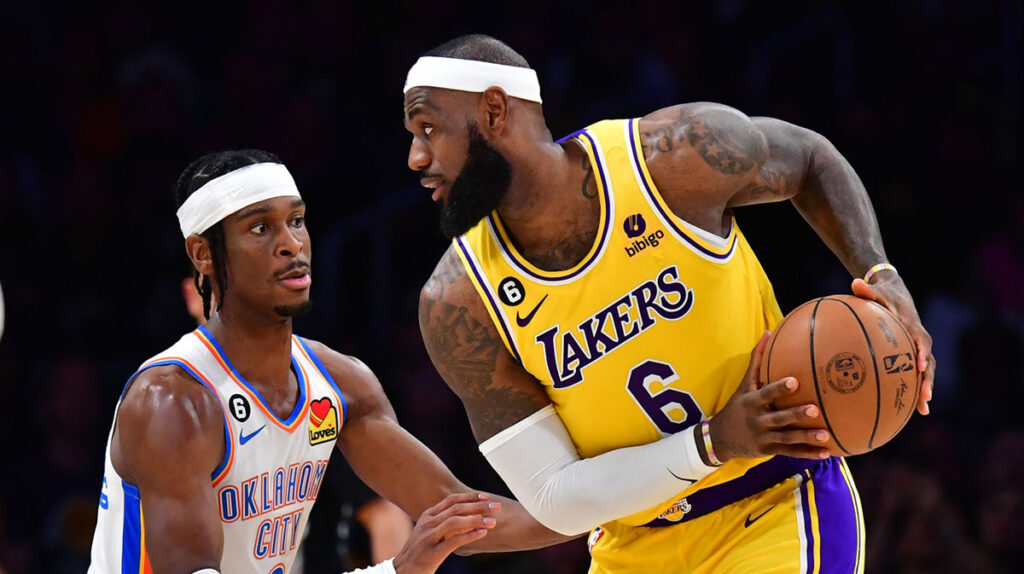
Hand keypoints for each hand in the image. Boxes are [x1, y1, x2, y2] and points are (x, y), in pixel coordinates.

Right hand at [392, 493, 499, 573]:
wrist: (401, 571)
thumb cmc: (419, 552)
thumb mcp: (429, 532)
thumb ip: (444, 522)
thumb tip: (468, 516)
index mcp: (428, 516)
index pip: (452, 500)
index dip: (470, 497)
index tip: (486, 497)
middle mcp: (428, 523)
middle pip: (456, 509)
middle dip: (479, 506)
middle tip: (497, 507)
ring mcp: (428, 537)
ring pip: (455, 522)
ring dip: (476, 519)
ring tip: (493, 521)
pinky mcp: (432, 553)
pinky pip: (453, 541)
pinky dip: (470, 535)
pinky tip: (482, 533)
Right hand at [708, 332, 830, 461]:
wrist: (721, 438)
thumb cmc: (738, 405)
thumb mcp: (744, 384)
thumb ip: (757, 360)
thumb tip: (768, 332)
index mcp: (752, 403)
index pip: (766, 394)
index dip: (779, 389)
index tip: (795, 382)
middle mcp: (758, 421)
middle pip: (779, 418)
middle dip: (796, 415)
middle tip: (815, 409)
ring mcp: (764, 438)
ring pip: (788, 439)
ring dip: (807, 438)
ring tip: (826, 435)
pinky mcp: (770, 451)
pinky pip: (791, 452)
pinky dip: (808, 454)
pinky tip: (826, 453)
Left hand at [852, 274, 934, 414]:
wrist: (896, 293)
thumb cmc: (884, 294)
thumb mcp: (876, 291)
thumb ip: (867, 290)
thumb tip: (855, 282)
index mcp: (912, 325)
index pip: (921, 340)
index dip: (922, 352)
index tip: (920, 365)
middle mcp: (918, 339)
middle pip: (928, 362)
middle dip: (928, 379)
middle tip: (926, 396)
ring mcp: (916, 348)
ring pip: (925, 371)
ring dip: (925, 389)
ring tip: (923, 410)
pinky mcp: (911, 355)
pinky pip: (914, 373)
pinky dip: (913, 389)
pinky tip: (910, 409)